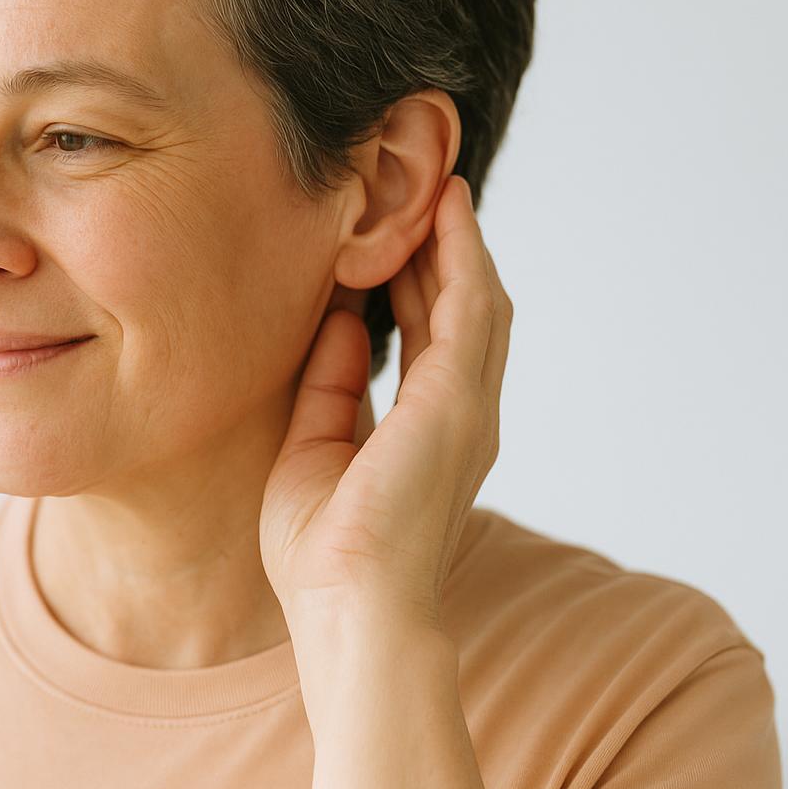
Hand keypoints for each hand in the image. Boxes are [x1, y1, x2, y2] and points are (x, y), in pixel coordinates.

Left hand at [259, 175, 512, 630]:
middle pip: (457, 307)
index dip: (413, 278)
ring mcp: (466, 407)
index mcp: (424, 430)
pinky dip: (460, 255)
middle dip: (440, 248)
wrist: (347, 605)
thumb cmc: (323, 549)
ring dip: (456, 239)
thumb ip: (329, 381)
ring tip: (437, 183)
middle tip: (419, 188)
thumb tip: (336, 317)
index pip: (425, 335)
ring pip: (474, 298)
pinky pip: (468, 308)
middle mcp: (458, 414)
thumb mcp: (313, 444)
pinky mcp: (458, 401)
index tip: (390, 232)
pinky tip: (446, 214)